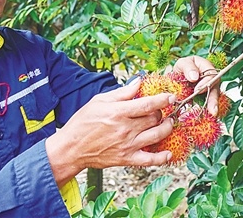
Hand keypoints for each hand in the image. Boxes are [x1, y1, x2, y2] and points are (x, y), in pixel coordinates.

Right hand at [44, 80, 174, 184]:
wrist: (71, 148)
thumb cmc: (83, 122)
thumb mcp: (99, 101)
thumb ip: (122, 92)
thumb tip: (138, 82)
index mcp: (119, 112)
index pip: (148, 104)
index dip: (163, 99)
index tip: (171, 96)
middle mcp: (125, 129)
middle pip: (154, 118)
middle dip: (161, 112)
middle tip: (162, 110)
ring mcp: (127, 145)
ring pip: (156, 136)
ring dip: (166, 128)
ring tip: (167, 123)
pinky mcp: (126, 159)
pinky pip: (149, 160)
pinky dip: (161, 158)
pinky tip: (168, 153)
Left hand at [171, 55, 220, 115]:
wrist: (175, 77)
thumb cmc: (181, 68)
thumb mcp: (182, 64)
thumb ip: (188, 67)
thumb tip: (194, 76)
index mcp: (206, 67)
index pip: (211, 74)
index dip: (206, 82)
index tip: (197, 90)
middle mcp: (211, 77)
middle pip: (215, 87)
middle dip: (213, 99)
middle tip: (212, 109)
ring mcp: (209, 88)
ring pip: (214, 96)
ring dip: (213, 105)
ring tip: (212, 113)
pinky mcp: (205, 97)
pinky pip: (208, 103)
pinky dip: (207, 109)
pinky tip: (206, 115)